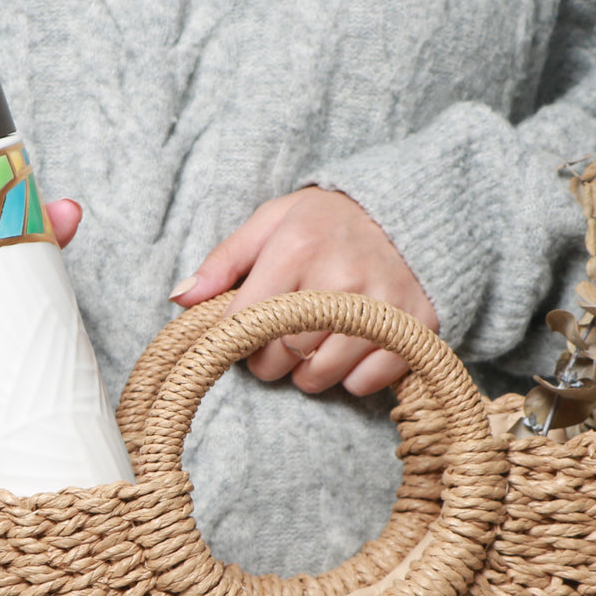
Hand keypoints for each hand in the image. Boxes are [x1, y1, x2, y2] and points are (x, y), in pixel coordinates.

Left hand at [169, 187, 437, 395]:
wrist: (403, 212)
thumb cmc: (325, 222)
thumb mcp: (270, 224)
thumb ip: (223, 262)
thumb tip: (179, 299)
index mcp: (298, 248)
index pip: (245, 323)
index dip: (235, 338)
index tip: (242, 334)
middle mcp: (341, 278)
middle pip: (281, 356)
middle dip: (269, 359)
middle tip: (278, 342)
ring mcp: (382, 304)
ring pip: (320, 375)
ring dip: (308, 372)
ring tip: (313, 345)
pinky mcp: (415, 326)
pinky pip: (365, 382)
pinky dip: (353, 377)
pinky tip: (351, 349)